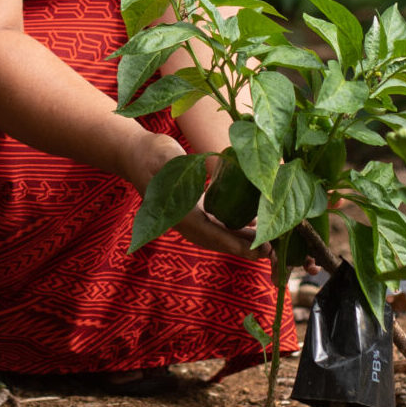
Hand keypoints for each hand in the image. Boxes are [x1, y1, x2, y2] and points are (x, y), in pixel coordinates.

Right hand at [122, 130, 262, 258]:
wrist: (136, 155)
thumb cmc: (151, 154)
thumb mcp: (165, 155)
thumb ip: (182, 166)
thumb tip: (206, 171)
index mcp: (178, 213)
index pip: (209, 232)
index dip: (232, 242)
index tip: (253, 251)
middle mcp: (185, 221)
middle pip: (217, 240)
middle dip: (243, 248)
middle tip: (269, 252)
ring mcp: (190, 218)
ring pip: (220, 235)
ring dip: (242, 242)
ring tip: (267, 246)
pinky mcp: (195, 211)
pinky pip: (217, 225)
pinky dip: (235, 229)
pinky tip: (254, 226)